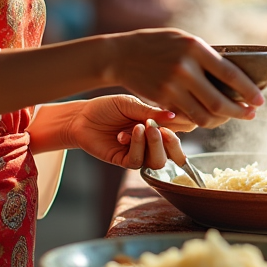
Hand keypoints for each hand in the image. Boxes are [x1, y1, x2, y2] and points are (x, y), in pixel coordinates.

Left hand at [70, 95, 186, 169]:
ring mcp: (138, 153)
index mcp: (158, 126)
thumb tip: (175, 117)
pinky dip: (137, 145)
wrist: (81, 116)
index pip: (181, 133)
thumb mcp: (131, 104)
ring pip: (159, 161)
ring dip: (154, 144)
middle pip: (175, 155)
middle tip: (164, 130)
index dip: (184, 130)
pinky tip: (127, 133)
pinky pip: (138, 161)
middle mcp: (151, 142)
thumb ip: (152, 112)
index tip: (180, 119)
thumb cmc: (107, 107)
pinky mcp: (123, 161)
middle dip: (173, 144)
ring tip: (144, 127)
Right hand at [102, 29, 263, 128]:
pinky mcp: (161, 100)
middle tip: (251, 115)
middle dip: (240, 112)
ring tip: (230, 117)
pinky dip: (201, 120)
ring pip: (204, 116)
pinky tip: (208, 117)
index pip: (230, 74)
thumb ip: (206, 55)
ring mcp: (172, 86)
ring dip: (221, 120)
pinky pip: (188, 118)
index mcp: (195, 48)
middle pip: (219, 101)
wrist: (122, 54)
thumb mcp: (184, 39)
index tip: (261, 100)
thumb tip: (234, 74)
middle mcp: (185, 68)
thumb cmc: (158, 44)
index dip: (249, 90)